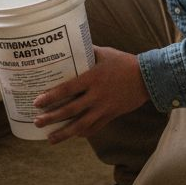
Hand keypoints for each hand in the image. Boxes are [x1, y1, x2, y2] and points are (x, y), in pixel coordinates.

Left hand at [33, 45, 149, 143]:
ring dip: (64, 133)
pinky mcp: (111, 115)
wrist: (148, 78)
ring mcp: (104, 108)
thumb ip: (88, 51)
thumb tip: (72, 45)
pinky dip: (83, 133)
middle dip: (52, 118)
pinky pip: (95, 128)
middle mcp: (96, 95)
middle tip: (37, 122)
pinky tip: (74, 135)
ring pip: (81, 125)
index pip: (67, 90)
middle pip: (70, 110)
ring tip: (50, 139)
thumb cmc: (125, 63)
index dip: (51, 97)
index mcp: (92, 78)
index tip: (37, 103)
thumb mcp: (105, 53)